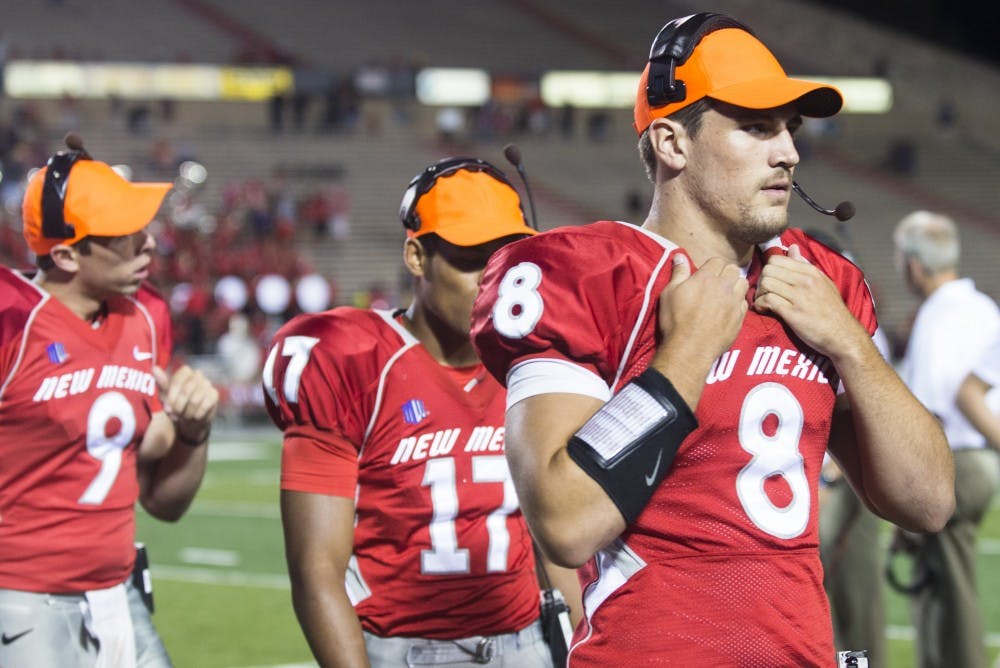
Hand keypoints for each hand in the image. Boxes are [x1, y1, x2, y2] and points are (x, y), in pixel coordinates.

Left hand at [153, 365, 218, 444]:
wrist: (190, 420)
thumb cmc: (176, 405)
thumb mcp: (166, 395)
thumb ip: (162, 382)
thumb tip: (154, 368)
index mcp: (185, 372)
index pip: (179, 378)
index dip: (172, 394)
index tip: (167, 407)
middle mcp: (198, 375)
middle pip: (186, 390)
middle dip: (178, 406)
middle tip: (174, 415)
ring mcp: (208, 384)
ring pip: (194, 400)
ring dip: (187, 412)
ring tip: (183, 417)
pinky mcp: (214, 394)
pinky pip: (204, 406)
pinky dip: (196, 414)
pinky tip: (194, 417)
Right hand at [658, 253, 748, 363]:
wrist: (689, 348)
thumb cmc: (676, 320)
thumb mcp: (669, 293)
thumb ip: (678, 273)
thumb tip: (679, 255)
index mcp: (706, 278)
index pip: (717, 260)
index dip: (711, 266)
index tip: (705, 274)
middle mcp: (724, 287)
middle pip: (733, 269)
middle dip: (725, 272)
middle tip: (716, 282)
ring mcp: (734, 302)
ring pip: (743, 283)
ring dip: (736, 285)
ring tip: (725, 293)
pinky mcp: (739, 318)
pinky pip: (745, 302)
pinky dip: (738, 302)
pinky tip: (729, 308)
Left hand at [753, 244, 866, 358]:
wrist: (843, 335)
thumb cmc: (832, 311)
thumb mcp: (823, 283)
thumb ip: (805, 266)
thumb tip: (792, 248)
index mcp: (811, 272)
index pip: (777, 259)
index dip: (769, 270)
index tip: (770, 282)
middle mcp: (805, 281)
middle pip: (768, 270)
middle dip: (761, 281)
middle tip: (764, 293)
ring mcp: (799, 296)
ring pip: (766, 283)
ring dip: (760, 294)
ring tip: (764, 303)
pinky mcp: (793, 313)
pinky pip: (768, 300)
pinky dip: (761, 305)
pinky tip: (764, 310)